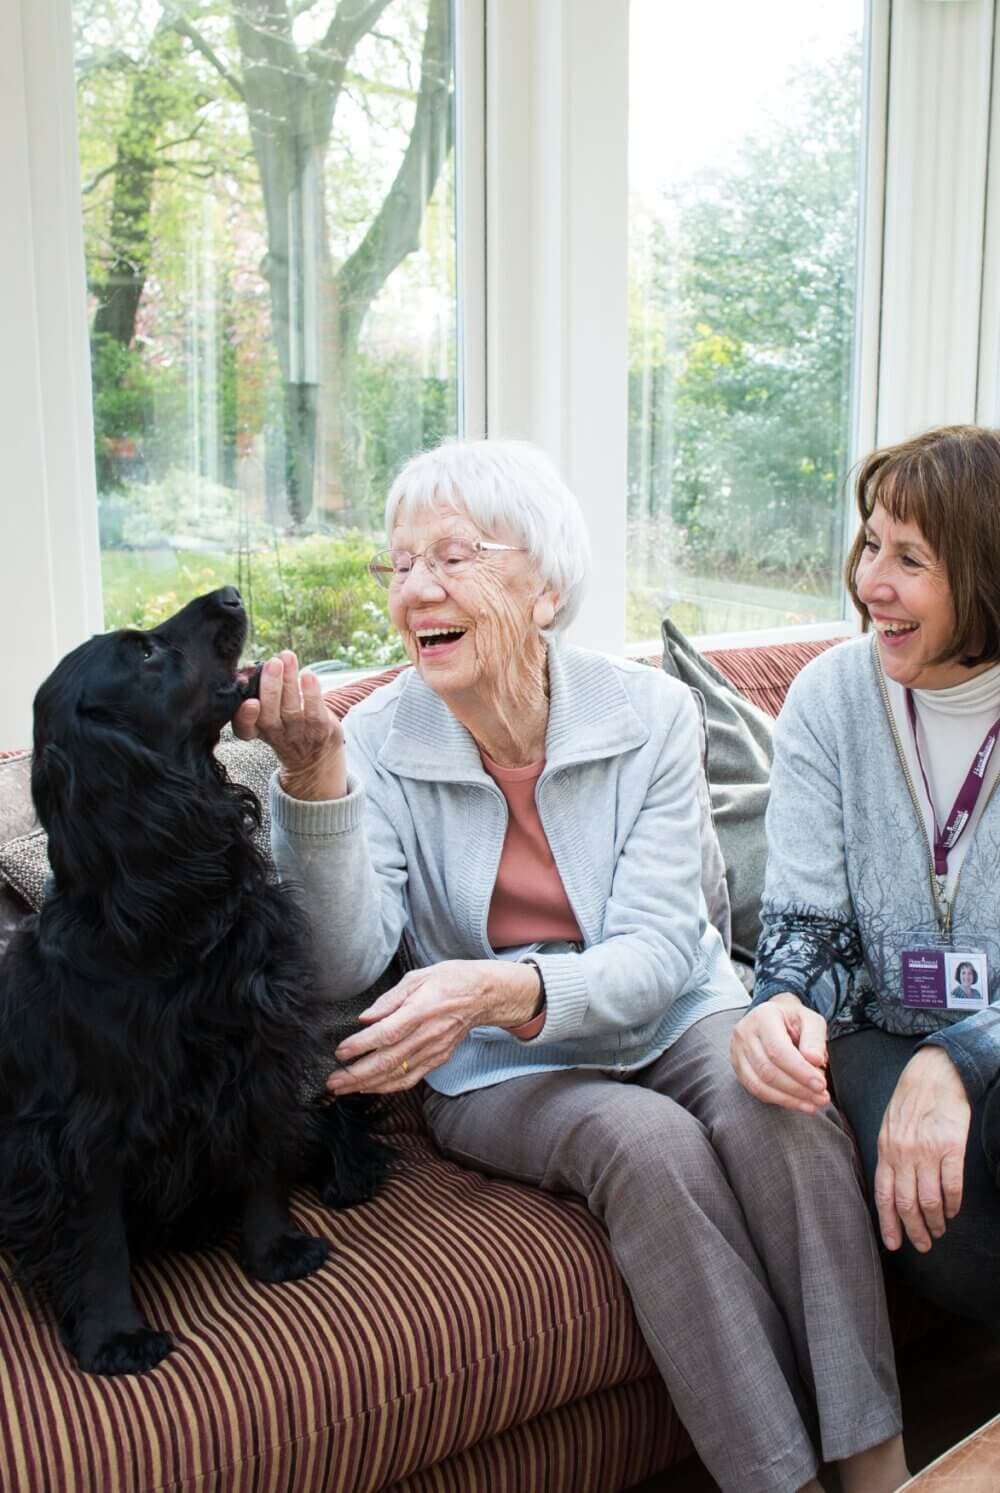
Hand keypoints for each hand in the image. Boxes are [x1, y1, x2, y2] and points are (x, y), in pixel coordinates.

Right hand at [233, 651, 345, 799]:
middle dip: (270, 687)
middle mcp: (276, 734)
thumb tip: (262, 664)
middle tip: (273, 663)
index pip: (244, 728)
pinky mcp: (320, 730)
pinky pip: (315, 711)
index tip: (250, 702)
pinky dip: (311, 693)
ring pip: (292, 709)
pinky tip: (308, 675)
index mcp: (257, 730)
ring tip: (288, 658)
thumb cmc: (287, 725)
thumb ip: (261, 694)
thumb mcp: (267, 716)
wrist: (315, 757)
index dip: (245, 717)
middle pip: (269, 715)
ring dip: (290, 681)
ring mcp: (299, 734)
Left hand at [327, 960, 540, 1093]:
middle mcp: (427, 1034)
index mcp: (421, 1009)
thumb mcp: (418, 977)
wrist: (484, 995)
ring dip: (367, 1085)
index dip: (362, 1045)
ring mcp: (434, 1050)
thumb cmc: (449, 980)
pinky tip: (369, 1088)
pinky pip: (410, 1079)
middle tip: (332, 1081)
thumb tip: (365, 1018)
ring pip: (397, 1075)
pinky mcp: (438, 1059)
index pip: (387, 1033)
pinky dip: (388, 1087)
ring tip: (343, 1089)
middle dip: (357, 1075)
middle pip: (389, 1061)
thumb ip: (389, 999)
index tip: (340, 1052)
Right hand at [730, 992, 829, 1112]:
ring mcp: (737, 1052)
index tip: (821, 1084)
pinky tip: (798, 1102)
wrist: (772, 1017)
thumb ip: (815, 1038)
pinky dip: (779, 1100)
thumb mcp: (811, 1020)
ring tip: (813, 1103)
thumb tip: (815, 1061)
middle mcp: (745, 1033)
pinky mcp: (738, 1068)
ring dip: (790, 1099)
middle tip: (822, 1097)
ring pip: (760, 1084)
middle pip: (768, 1070)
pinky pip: (756, 1090)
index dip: (800, 1071)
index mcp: (763, 1016)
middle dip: (798, 1089)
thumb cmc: (793, 1020)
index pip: (778, 1050)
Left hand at [875, 1046, 970, 1253]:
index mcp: (886, 1149)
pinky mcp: (950, 1147)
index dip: (888, 1222)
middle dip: (914, 1230)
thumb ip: (889, 1155)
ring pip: (929, 1200)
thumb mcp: (889, 1125)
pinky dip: (952, 1204)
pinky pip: (951, 1186)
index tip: (894, 1244)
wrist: (935, 1074)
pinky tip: (953, 1211)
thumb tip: (891, 1186)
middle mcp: (903, 1153)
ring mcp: (927, 1151)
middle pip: (906, 1204)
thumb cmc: (911, 1100)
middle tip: (923, 1245)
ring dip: (934, 1222)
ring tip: (939, 1230)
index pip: (883, 1194)